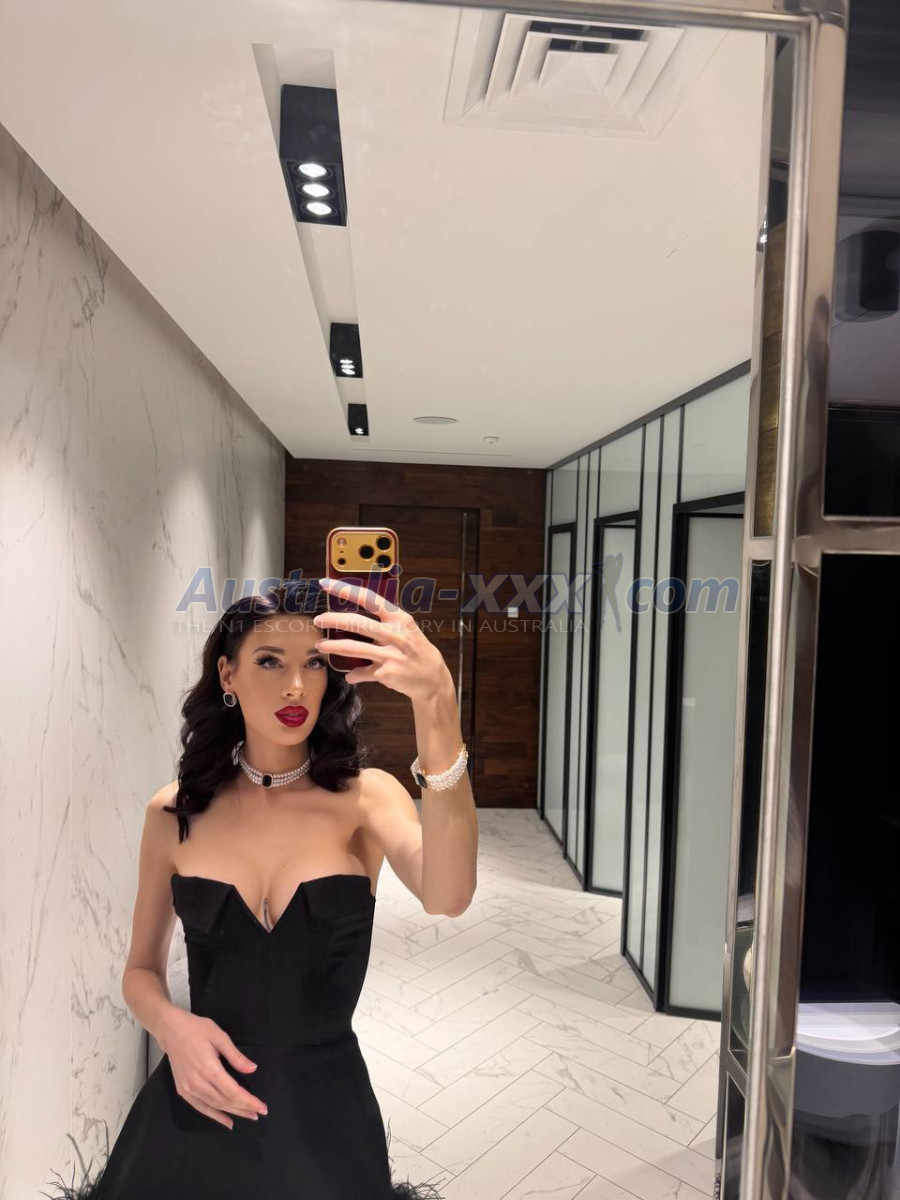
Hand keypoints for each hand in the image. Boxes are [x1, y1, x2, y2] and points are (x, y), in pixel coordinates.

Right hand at [159, 1008, 267, 1128]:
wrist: (171, 1031)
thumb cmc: (198, 1029)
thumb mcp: (220, 1037)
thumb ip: (236, 1056)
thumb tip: (252, 1069)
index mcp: (210, 1069)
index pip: (233, 1091)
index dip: (249, 1101)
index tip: (262, 1107)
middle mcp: (198, 1083)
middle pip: (226, 1101)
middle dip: (244, 1108)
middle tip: (260, 1113)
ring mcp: (189, 1089)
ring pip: (215, 1106)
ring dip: (233, 1113)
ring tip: (249, 1116)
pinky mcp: (183, 1091)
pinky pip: (201, 1108)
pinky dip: (214, 1116)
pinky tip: (226, 1121)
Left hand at [313, 578, 450, 702]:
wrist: (433, 677)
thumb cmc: (415, 649)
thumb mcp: (405, 627)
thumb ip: (383, 620)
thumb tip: (355, 616)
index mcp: (398, 617)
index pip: (369, 598)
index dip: (346, 590)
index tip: (327, 584)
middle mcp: (394, 634)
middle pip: (357, 623)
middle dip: (333, 620)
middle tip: (318, 619)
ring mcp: (390, 654)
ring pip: (354, 649)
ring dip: (333, 647)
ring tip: (321, 646)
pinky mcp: (387, 673)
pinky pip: (362, 672)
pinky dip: (354, 675)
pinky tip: (350, 675)